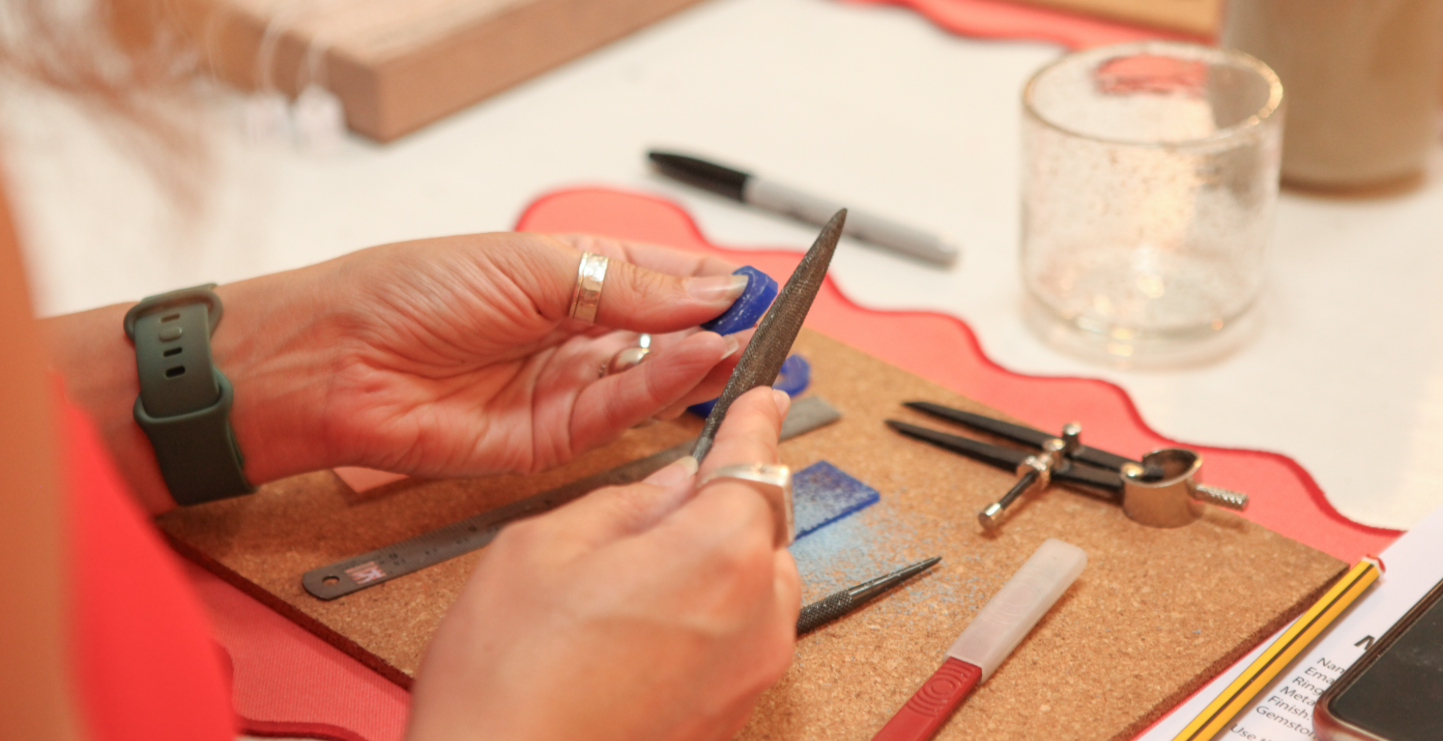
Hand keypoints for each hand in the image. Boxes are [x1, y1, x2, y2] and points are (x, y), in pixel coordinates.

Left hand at [213, 232, 752, 481]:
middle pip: (670, 334)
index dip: (715, 283)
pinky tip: (695, 360)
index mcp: (569, 275)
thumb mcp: (531, 267)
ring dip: (702, 360)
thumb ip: (628, 287)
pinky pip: (621, 411)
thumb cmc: (411, 291)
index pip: (664, 278)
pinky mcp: (554, 439)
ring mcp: (566, 387)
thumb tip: (711, 287)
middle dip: (723, 330)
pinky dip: (662, 386)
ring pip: (655, 377)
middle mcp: (575, 333)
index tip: (765, 286)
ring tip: (748, 344)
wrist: (336, 361)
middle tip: (776, 328)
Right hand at [408, 387, 800, 740]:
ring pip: (753, 585)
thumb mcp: (544, 548)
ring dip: (712, 563)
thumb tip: (671, 484)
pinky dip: (705, 615)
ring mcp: (751, 674)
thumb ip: (624, 501)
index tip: (762, 399)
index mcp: (719, 555)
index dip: (755, 421)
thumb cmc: (511, 683)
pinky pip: (738, 637)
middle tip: (659, 502)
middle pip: (763, 527)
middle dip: (722, 503)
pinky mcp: (733, 714)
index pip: (756, 462)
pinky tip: (637, 627)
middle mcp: (757, 617)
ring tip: (630, 579)